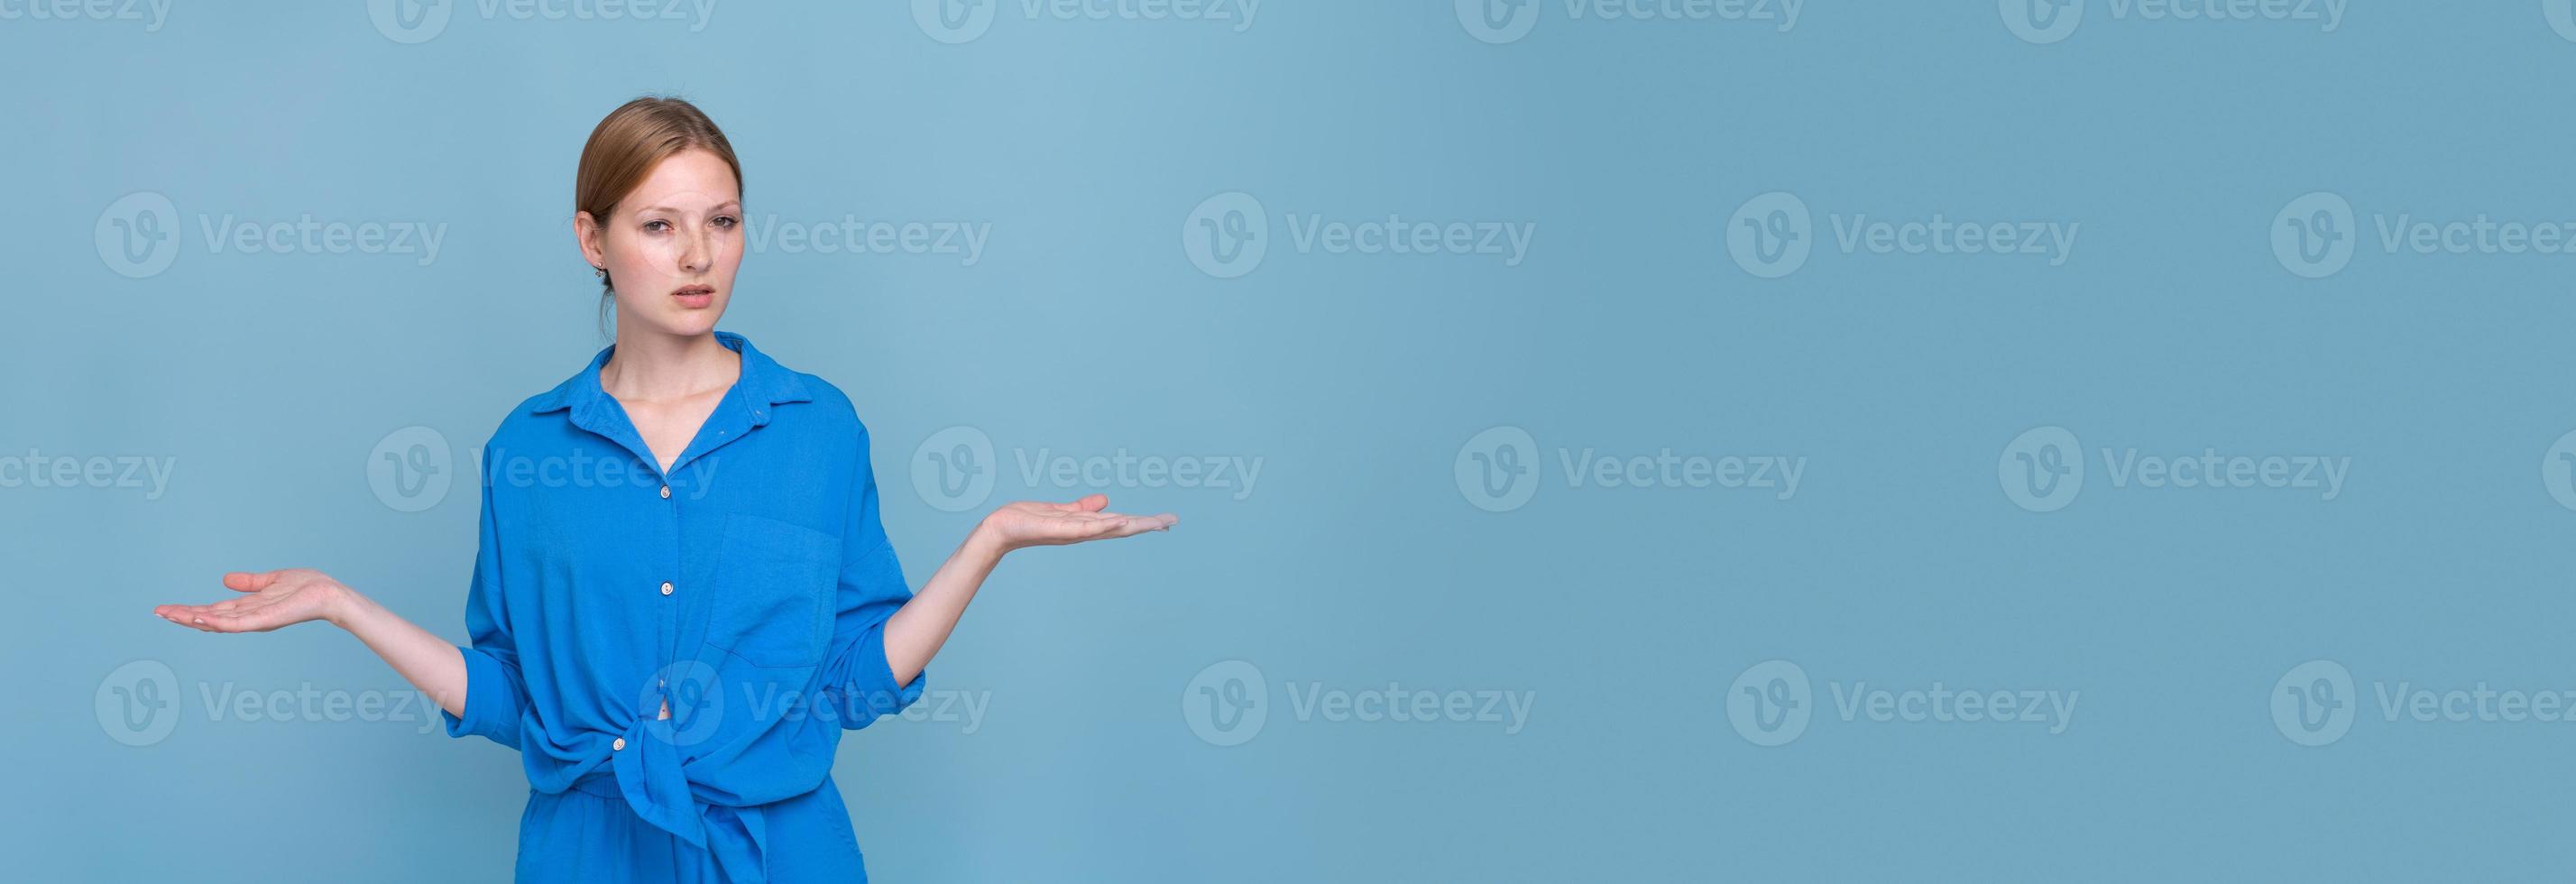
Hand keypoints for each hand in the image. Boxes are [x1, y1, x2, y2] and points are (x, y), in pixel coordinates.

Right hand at [154, 568, 353, 632]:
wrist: (330, 594)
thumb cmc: (308, 588)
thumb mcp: (272, 580)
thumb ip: (249, 583)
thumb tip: (225, 579)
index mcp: (248, 607)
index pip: (212, 610)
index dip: (189, 610)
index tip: (165, 609)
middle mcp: (248, 616)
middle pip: (209, 618)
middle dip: (183, 616)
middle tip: (158, 613)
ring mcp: (256, 620)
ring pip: (217, 623)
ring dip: (193, 619)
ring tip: (170, 615)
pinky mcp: (266, 619)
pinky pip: (237, 623)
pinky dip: (217, 622)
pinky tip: (200, 618)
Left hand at [977, 494, 1175, 553]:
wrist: (1000, 529)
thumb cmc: (1026, 521)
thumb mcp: (1060, 511)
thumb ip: (1082, 508)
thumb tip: (1106, 501)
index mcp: (1085, 527)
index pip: (1121, 523)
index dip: (1143, 522)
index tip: (1166, 521)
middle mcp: (1083, 532)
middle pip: (1122, 528)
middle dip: (1148, 524)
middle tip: (1173, 521)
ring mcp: (1072, 532)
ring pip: (1109, 528)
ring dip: (1134, 524)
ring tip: (1156, 521)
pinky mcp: (1058, 529)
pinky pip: (1084, 527)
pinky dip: (1103, 525)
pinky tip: (1120, 521)